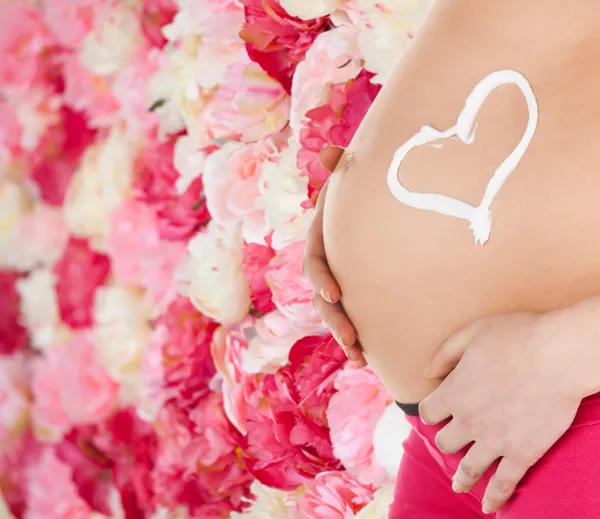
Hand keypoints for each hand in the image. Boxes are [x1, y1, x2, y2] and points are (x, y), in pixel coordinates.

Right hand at [303, 146, 366, 366]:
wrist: (383, 210)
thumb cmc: (365, 191)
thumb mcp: (354, 176)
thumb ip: (343, 166)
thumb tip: (328, 152)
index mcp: (324, 239)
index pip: (315, 261)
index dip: (321, 279)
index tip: (336, 295)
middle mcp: (329, 264)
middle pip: (321, 295)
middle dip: (333, 318)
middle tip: (350, 337)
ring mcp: (341, 281)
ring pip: (334, 313)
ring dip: (343, 334)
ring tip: (358, 356)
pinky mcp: (357, 294)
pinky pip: (352, 319)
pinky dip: (357, 338)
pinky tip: (367, 358)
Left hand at [418, 309, 597, 513]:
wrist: (558, 355)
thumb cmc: (516, 337)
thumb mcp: (471, 333)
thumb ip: (445, 353)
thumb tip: (426, 373)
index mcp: (453, 392)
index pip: (428, 411)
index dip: (431, 411)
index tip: (435, 412)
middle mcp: (468, 421)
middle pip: (446, 441)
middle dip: (446, 439)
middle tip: (452, 439)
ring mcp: (495, 441)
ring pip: (469, 466)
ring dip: (461, 477)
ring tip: (458, 486)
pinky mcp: (523, 454)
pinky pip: (504, 483)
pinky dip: (494, 497)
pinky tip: (488, 507)